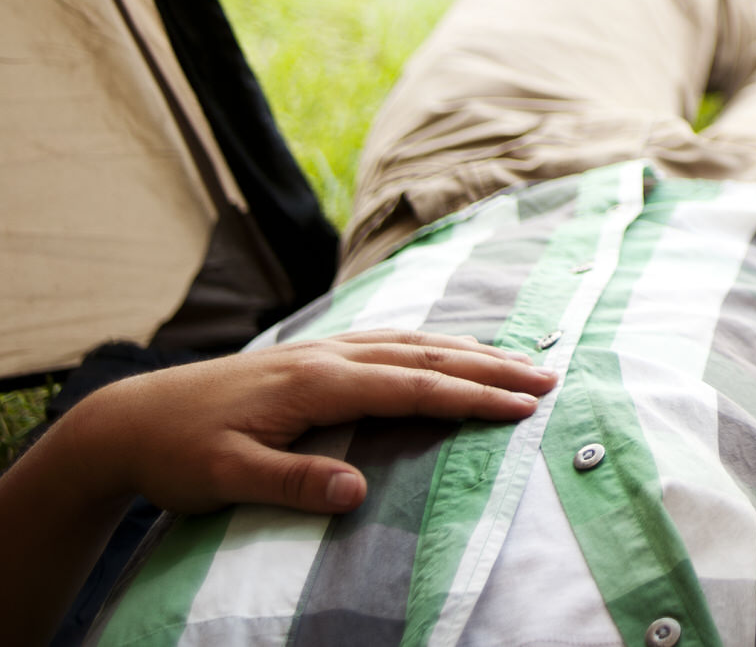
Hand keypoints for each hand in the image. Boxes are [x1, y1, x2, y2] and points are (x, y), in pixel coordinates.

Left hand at [63, 331, 557, 515]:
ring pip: (413, 342)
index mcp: (316, 381)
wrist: (129, 418)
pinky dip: (434, 344)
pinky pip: (391, 342)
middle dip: (491, 366)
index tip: (523, 405)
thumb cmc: (178, 452)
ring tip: (520, 359)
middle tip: (548, 377)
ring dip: (470, 350)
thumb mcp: (226, 476)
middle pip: (426, 355)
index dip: (471, 396)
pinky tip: (449, 349)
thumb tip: (357, 490)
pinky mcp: (313, 356)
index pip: (412, 387)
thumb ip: (293, 482)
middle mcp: (328, 356)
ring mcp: (322, 351)